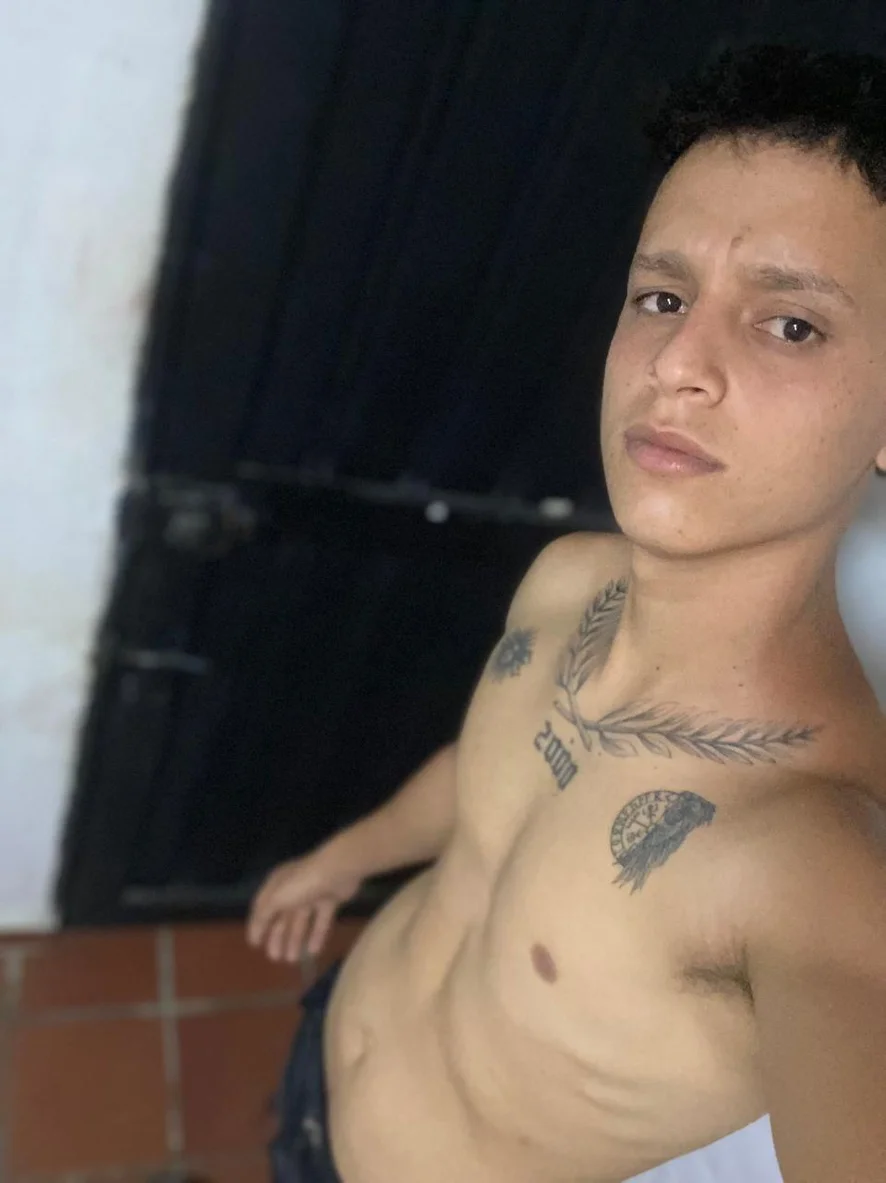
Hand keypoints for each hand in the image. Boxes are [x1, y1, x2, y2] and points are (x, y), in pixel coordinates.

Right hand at [246, 843, 362, 962]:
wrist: (338, 871)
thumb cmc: (302, 883)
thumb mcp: (276, 898)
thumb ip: (263, 915)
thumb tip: (254, 932)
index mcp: (277, 884)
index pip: (262, 907)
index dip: (258, 926)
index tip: (255, 946)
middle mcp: (293, 888)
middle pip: (282, 916)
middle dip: (278, 937)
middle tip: (275, 958)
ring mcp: (312, 894)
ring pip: (301, 921)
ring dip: (295, 940)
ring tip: (292, 960)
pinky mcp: (329, 900)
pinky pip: (320, 921)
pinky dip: (317, 936)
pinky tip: (313, 952)